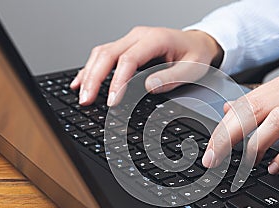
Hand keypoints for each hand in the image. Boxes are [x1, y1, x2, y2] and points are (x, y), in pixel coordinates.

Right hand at [70, 27, 222, 105]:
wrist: (197, 43)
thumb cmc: (195, 55)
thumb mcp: (192, 69)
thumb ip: (172, 77)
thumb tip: (149, 87)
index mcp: (155, 39)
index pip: (129, 59)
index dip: (117, 81)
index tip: (112, 101)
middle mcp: (138, 36)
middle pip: (108, 54)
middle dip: (94, 78)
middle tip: (87, 100)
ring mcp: (131, 40)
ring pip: (101, 53)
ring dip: (89, 74)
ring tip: (82, 95)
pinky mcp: (127, 47)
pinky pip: (103, 55)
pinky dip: (91, 68)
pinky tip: (81, 81)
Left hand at [202, 70, 278, 174]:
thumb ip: (263, 103)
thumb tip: (229, 109)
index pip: (246, 104)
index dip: (224, 127)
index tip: (210, 149)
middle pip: (255, 109)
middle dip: (229, 136)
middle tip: (213, 159)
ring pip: (277, 120)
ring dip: (255, 145)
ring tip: (243, 165)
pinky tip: (276, 168)